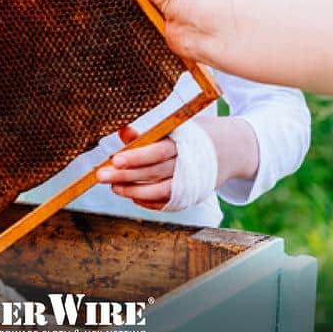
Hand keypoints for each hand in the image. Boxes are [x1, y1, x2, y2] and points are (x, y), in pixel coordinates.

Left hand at [96, 121, 219, 211]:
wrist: (230, 149)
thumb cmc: (194, 135)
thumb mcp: (175, 128)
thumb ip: (148, 133)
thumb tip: (122, 131)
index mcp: (183, 143)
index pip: (157, 151)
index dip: (136, 156)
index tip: (116, 159)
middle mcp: (187, 164)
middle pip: (154, 172)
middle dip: (126, 175)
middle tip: (102, 175)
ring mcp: (191, 183)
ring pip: (160, 191)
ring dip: (134, 191)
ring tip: (114, 188)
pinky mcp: (191, 196)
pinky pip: (167, 203)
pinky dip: (149, 202)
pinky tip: (132, 197)